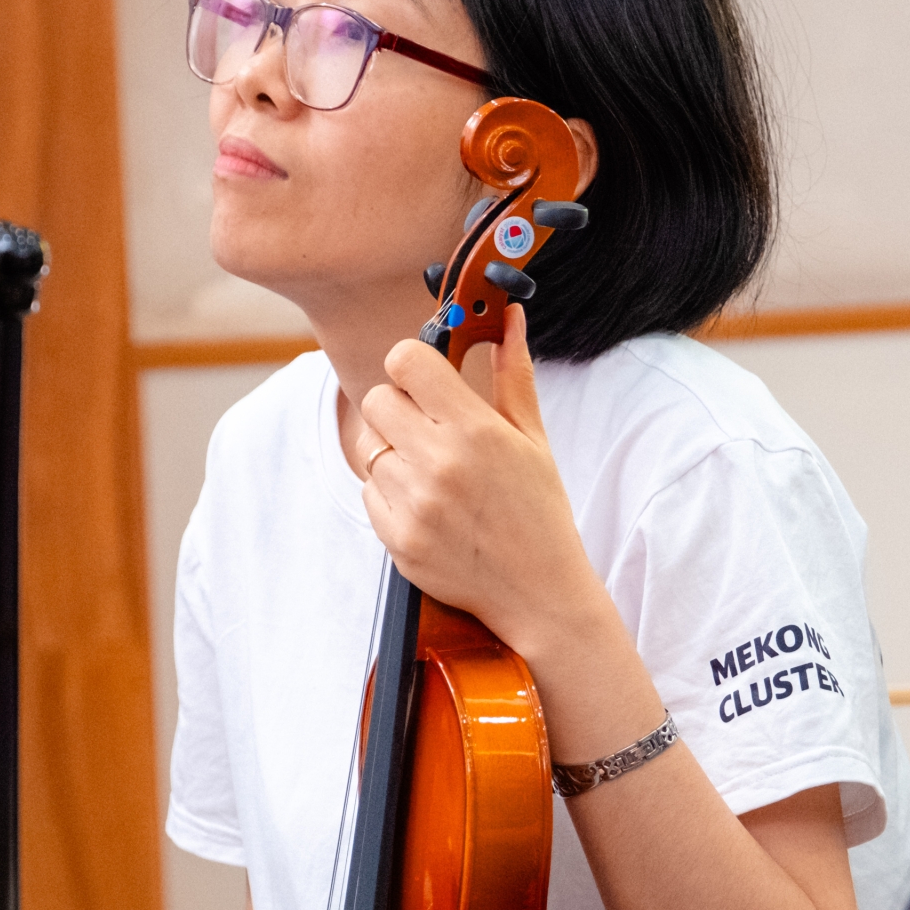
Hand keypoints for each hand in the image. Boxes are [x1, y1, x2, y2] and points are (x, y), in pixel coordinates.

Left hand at [355, 307, 608, 662]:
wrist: (539, 592)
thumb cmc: (539, 511)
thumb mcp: (534, 439)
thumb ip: (513, 374)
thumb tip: (511, 317)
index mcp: (475, 430)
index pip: (406, 362)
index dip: (411, 365)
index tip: (424, 379)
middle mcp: (439, 463)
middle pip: (376, 400)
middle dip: (399, 408)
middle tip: (428, 429)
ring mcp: (414, 504)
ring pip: (370, 449)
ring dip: (395, 456)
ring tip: (435, 476)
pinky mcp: (396, 540)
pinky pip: (370, 493)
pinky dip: (392, 495)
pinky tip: (429, 508)